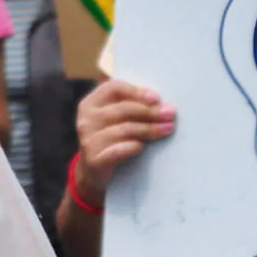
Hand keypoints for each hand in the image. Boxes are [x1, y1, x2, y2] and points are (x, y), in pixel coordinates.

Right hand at [74, 79, 174, 205]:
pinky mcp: (93, 159)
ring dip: (149, 129)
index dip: (136, 91)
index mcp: (91, 103)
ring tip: (167, 128)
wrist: (93, 169)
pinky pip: (116, 151)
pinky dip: (132, 147)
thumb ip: (130, 105)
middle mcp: (86, 119)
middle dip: (150, 111)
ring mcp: (88, 140)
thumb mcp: (114, 118)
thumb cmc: (110, 137)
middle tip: (170, 113)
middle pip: (122, 109)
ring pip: (123, 129)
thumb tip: (160, 103)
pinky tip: (143, 146)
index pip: (113, 88)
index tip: (157, 98)